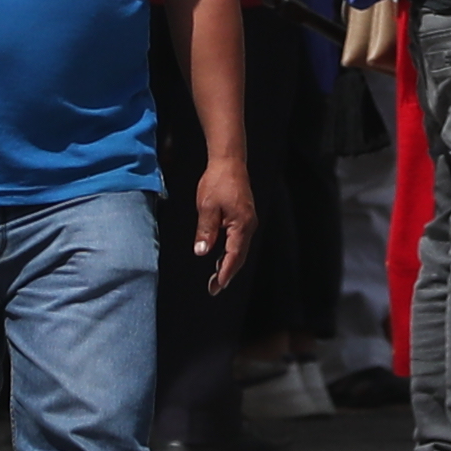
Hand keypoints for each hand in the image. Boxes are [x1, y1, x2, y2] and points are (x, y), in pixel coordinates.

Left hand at [190, 150, 256, 293]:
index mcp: (241, 224)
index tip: (218, 286)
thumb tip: (202, 252)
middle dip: (228, 273)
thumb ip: (205, 231)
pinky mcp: (244, 218)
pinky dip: (230, 253)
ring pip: (239, 249)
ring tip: (216, 278)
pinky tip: (221, 257)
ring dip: (229, 264)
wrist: (229, 162)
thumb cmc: (218, 182)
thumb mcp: (207, 207)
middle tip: (214, 288)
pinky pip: (238, 241)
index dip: (226, 272)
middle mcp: (248, 226)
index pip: (234, 255)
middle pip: (239, 256)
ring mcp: (248, 222)